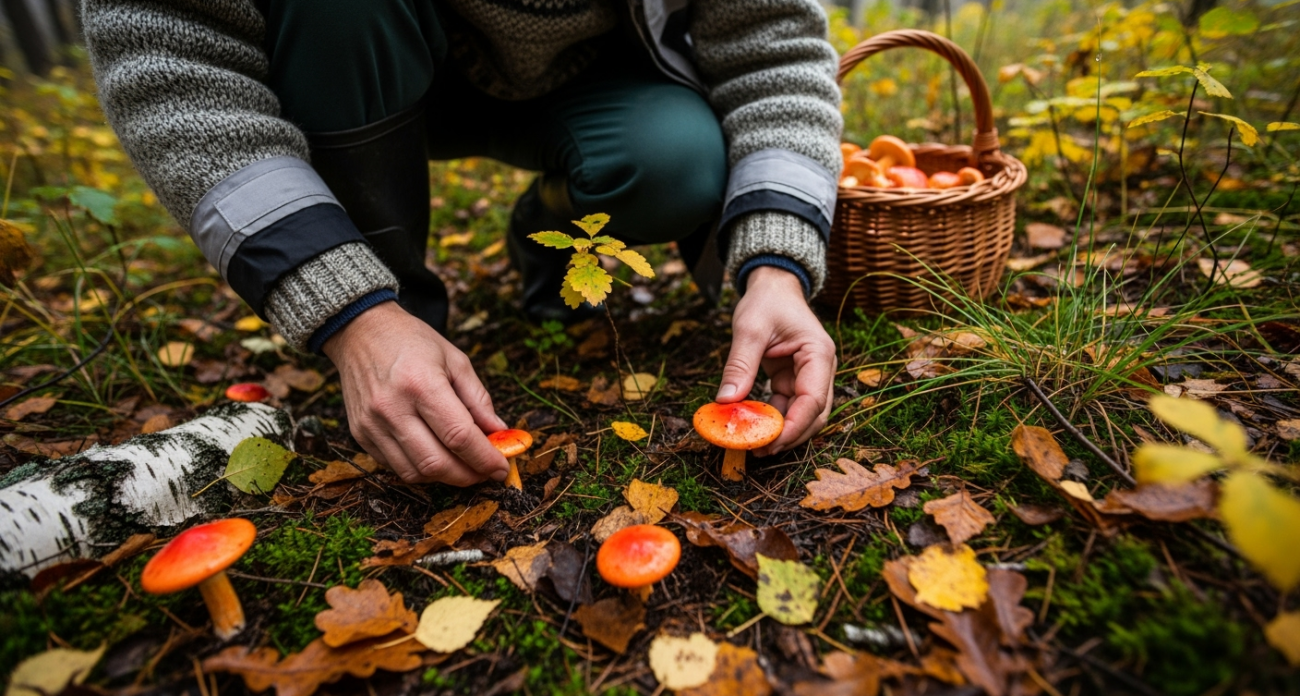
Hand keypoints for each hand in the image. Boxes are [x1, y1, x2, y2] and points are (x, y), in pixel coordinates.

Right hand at [322, 301, 509, 485]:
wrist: (361, 332)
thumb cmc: (413, 342)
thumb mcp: (456, 360)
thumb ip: (479, 400)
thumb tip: (500, 433)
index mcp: (421, 383)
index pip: (459, 436)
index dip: (485, 458)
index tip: (502, 468)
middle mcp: (392, 408)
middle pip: (436, 463)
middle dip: (468, 476)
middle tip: (486, 472)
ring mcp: (372, 424)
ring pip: (415, 473)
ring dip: (445, 477)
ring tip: (463, 466)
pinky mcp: (360, 434)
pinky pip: (395, 467)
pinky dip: (421, 469)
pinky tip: (435, 454)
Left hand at [718, 266, 835, 455]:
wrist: (772, 286)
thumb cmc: (766, 301)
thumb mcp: (749, 329)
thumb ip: (740, 365)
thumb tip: (725, 401)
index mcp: (818, 354)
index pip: (813, 400)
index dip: (794, 426)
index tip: (770, 443)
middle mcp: (820, 368)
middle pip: (814, 414)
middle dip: (790, 436)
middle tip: (760, 450)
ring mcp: (808, 376)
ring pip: (802, 414)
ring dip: (781, 431)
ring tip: (754, 445)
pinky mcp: (793, 379)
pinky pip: (787, 406)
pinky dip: (772, 418)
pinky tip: (752, 428)